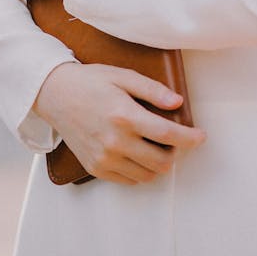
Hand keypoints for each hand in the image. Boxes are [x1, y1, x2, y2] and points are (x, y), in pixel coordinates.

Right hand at [34, 62, 205, 184]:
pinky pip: (130, 180)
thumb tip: (177, 102)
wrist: (55, 95)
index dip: (190, 138)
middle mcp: (115, 141)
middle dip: (176, 152)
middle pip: (161, 161)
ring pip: (148, 174)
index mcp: (124, 115)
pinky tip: (139, 153)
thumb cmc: (91, 81)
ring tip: (158, 145)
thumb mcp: (122, 75)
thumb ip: (152, 89)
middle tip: (176, 139)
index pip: (167, 135)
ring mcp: (105, 158)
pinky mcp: (96, 168)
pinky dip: (141, 170)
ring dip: (160, 162)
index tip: (201, 136)